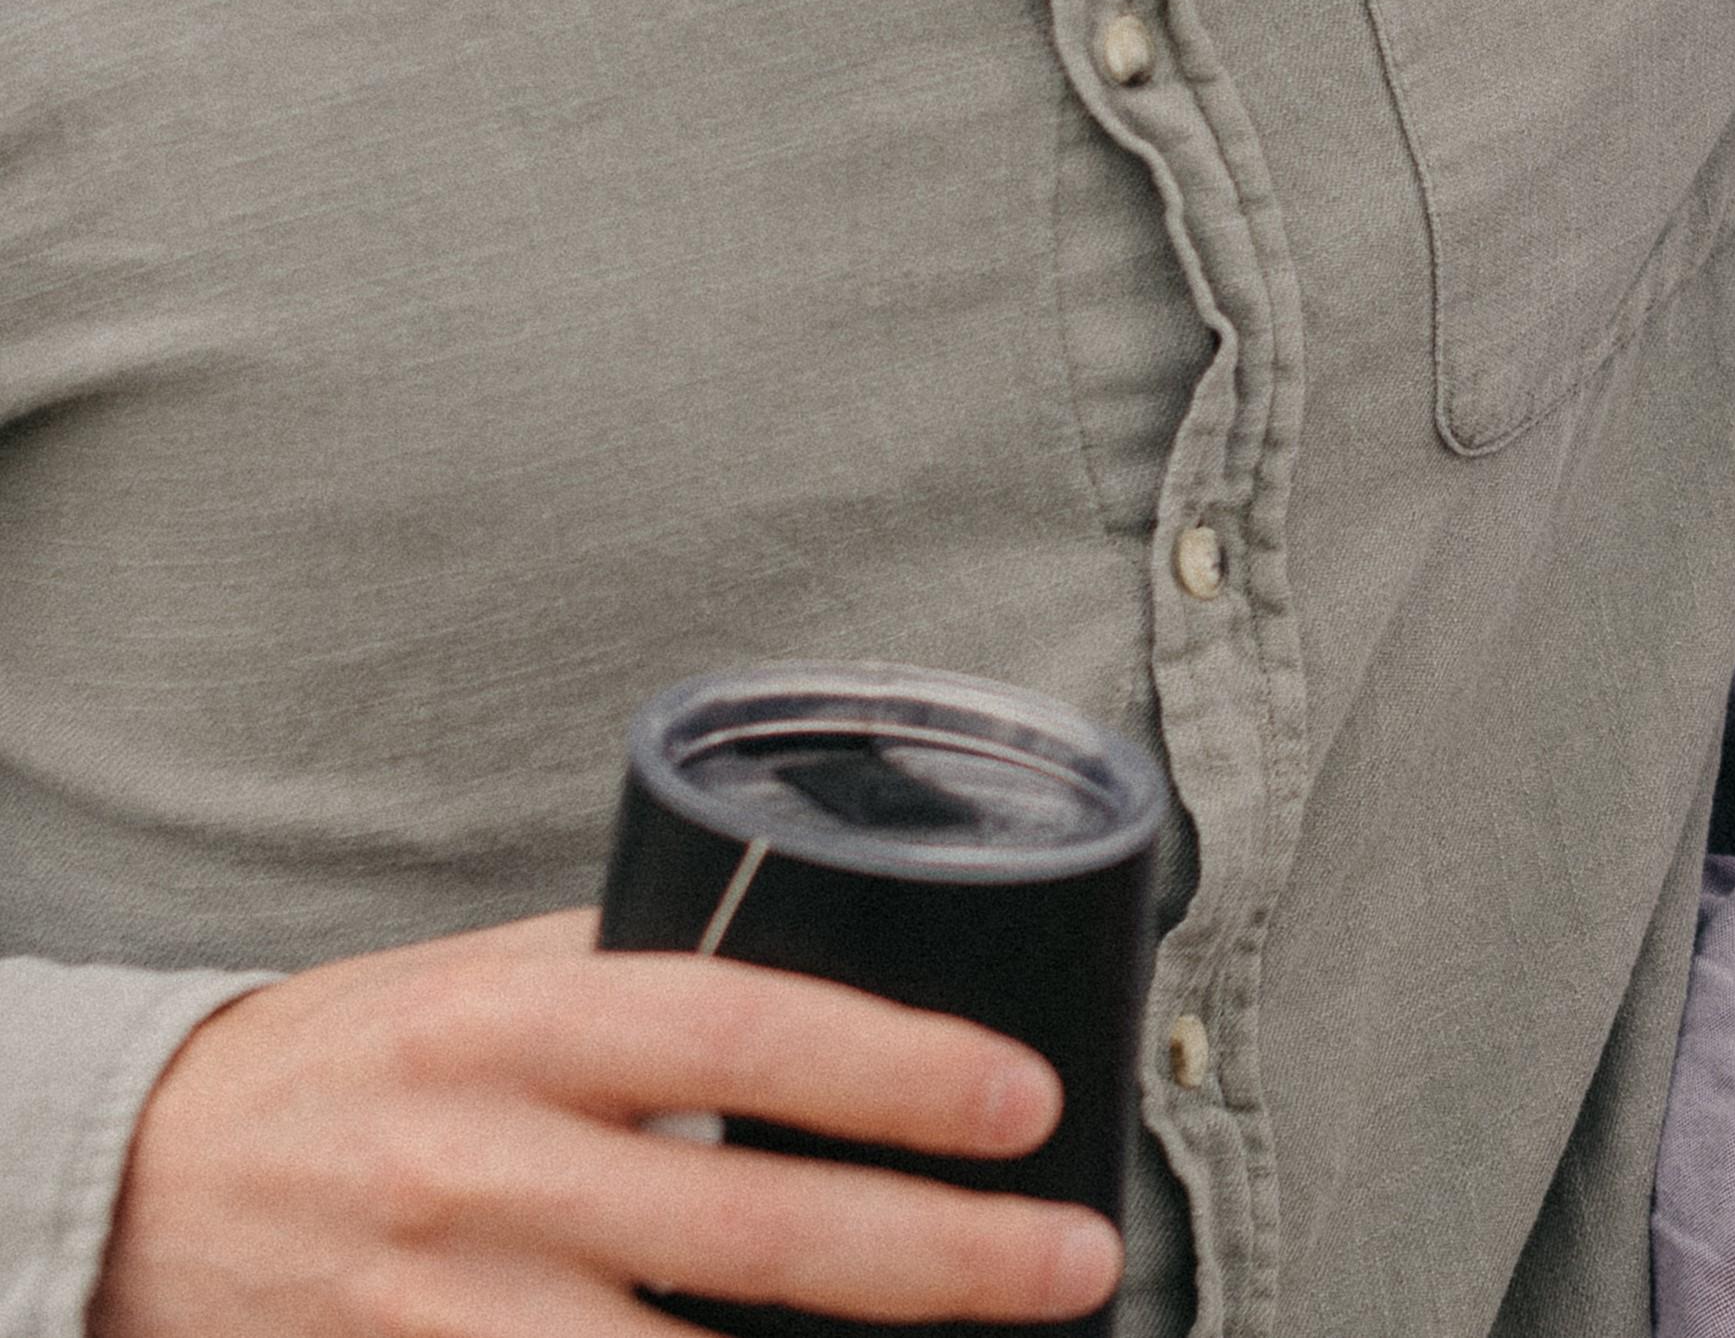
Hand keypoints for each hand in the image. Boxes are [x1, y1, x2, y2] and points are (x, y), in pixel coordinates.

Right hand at [90, 908, 1119, 1337]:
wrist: (137, 1186)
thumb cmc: (354, 1058)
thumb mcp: (490, 974)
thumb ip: (645, 972)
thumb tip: (845, 955)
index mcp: (516, 1022)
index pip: (738, 1028)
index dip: (893, 1069)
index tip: (1025, 1099)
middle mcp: (480, 1167)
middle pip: (745, 1228)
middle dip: (937, 1259)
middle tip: (1075, 1260)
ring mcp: (439, 1310)